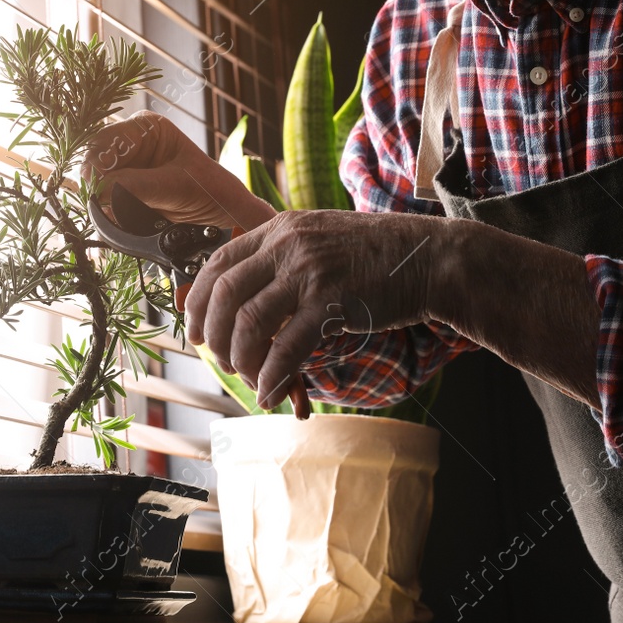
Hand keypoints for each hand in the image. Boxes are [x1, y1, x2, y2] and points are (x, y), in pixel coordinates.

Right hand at [80, 110, 274, 230]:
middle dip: (96, 184)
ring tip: (116, 214)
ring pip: (94, 183)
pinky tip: (119, 218)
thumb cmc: (209, 190)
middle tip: (102, 204)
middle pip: (94, 161)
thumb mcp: (176, 186)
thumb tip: (99, 189)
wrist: (224, 215)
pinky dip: (107, 212)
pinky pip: (103, 200)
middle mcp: (131, 144)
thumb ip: (137, 186)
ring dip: (100, 201)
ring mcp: (125, 168)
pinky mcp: (123, 192)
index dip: (96, 163)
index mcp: (146, 128)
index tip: (93, 185)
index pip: (106, 140)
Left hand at [185, 209, 438, 409]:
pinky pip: (287, 347)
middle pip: (224, 294)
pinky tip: (272, 393)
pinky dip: (273, 376)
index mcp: (279, 228)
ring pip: (249, 322)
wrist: (428, 258)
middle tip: (222, 360)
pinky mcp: (332, 303)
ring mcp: (310, 272)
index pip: (219, 261)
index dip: (197, 301)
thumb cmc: (375, 256)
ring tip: (250, 378)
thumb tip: (246, 295)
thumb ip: (282, 257)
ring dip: (241, 359)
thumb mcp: (319, 238)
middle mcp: (288, 245)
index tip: (195, 330)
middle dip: (213, 335)